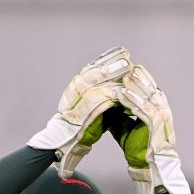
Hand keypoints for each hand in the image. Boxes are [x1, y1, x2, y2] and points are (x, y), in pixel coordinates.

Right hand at [27, 47, 133, 174]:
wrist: (66, 141)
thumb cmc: (85, 126)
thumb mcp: (98, 107)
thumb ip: (107, 95)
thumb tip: (123, 85)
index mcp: (79, 87)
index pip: (94, 67)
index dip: (107, 58)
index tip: (122, 51)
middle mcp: (75, 89)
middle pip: (94, 70)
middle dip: (110, 60)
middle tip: (126, 53)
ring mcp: (76, 99)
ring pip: (94, 80)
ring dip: (111, 71)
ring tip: (127, 63)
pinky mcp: (80, 110)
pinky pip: (97, 98)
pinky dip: (110, 92)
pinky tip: (122, 87)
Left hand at [108, 64, 189, 193]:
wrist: (151, 170)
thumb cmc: (139, 151)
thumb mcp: (126, 128)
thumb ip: (121, 115)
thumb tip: (107, 102)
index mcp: (158, 113)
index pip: (151, 91)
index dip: (142, 78)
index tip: (129, 66)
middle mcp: (163, 115)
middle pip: (153, 90)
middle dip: (141, 77)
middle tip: (128, 65)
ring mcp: (163, 123)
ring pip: (152, 98)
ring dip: (138, 86)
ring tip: (125, 76)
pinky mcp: (157, 130)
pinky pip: (147, 112)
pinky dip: (135, 101)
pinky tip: (124, 94)